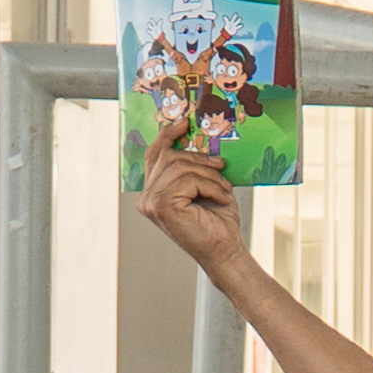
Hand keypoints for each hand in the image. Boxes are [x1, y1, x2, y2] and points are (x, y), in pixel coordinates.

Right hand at [136, 143, 248, 270]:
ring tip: (223, 189)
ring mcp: (151, 202)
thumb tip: (196, 136)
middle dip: (199, 159)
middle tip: (221, 167)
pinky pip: (188, 179)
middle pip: (169, 156)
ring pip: (180, 167)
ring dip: (209, 175)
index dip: (167, 135)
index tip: (185, 123)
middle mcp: (146, 198)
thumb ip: (194, 166)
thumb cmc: (218, 222)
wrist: (226, 250)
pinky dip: (210, 186)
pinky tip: (221, 198)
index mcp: (153, 193)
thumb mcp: (206, 185)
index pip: (155, 155)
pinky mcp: (161, 205)